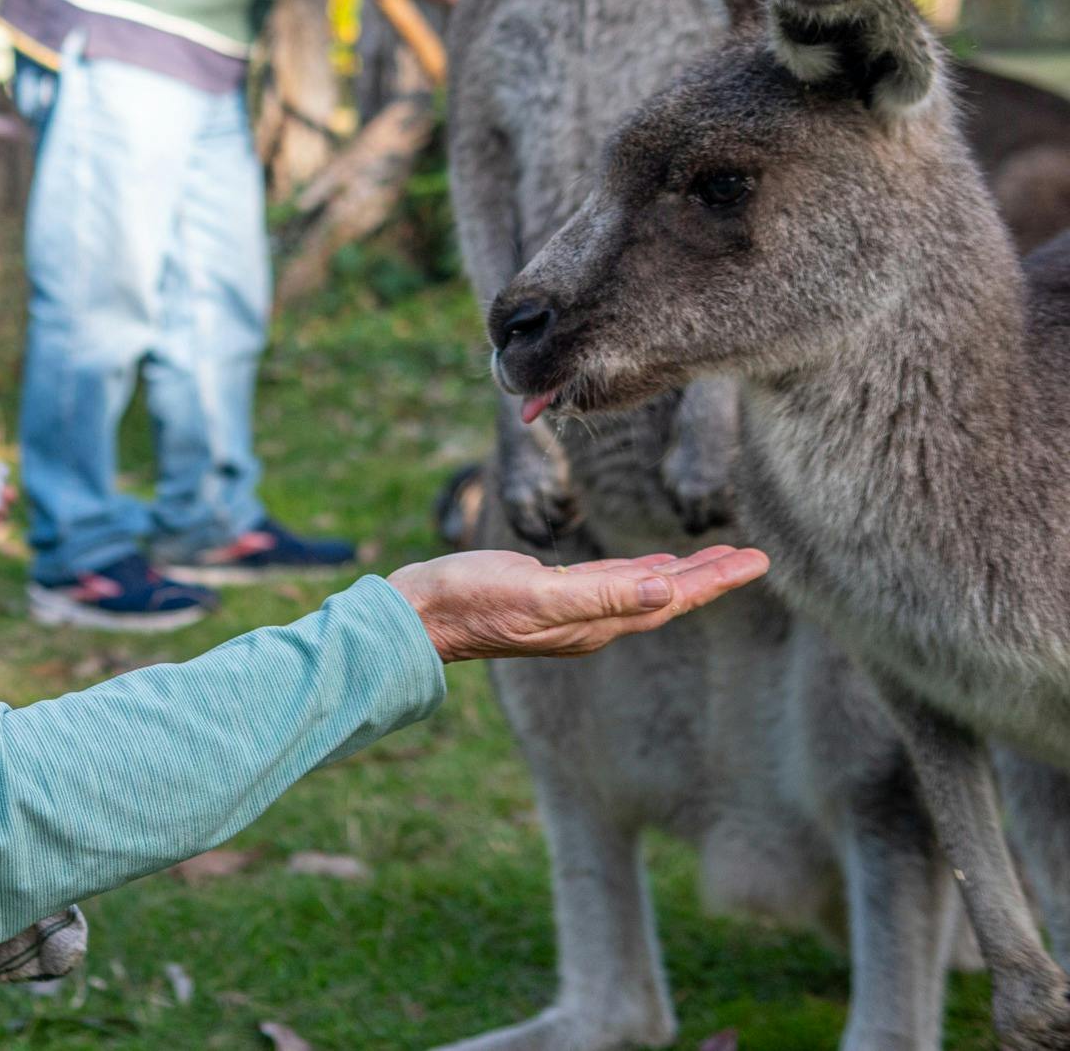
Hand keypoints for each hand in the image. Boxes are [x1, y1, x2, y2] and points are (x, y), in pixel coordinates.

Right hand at [387, 544, 768, 661]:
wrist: (420, 613)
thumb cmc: (471, 600)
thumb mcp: (538, 593)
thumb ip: (601, 594)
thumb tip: (666, 589)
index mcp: (597, 621)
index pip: (672, 598)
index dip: (716, 579)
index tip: (758, 561)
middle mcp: (592, 620)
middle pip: (666, 595)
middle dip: (711, 576)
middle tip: (753, 557)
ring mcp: (571, 610)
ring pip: (643, 589)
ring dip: (681, 573)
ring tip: (715, 559)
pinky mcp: (550, 595)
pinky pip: (612, 585)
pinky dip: (640, 572)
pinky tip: (648, 566)